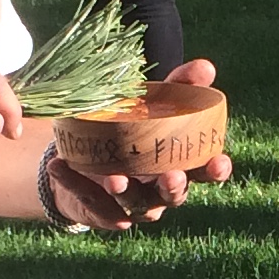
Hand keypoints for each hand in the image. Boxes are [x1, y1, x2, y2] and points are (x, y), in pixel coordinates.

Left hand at [45, 58, 232, 229]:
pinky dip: (74, 185)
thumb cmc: (134, 129)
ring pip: (134, 205)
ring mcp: (132, 205)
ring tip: (113, 178)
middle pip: (173, 196)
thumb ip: (180, 86)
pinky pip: (91, 203)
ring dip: (125, 191)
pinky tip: (59, 166)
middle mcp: (161, 191)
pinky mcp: (101, 211)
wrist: (88, 155)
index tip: (220, 161)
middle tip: (171, 176)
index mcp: (180, 166)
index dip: (215, 170)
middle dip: (173, 188)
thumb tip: (205, 67)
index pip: (205, 172)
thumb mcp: (155, 103)